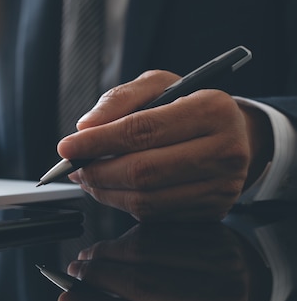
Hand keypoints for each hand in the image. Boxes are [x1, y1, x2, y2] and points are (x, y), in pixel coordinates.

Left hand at [57, 71, 272, 220]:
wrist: (235, 134)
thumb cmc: (189, 106)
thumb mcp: (159, 86)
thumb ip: (120, 99)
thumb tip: (86, 126)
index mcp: (212, 110)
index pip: (142, 130)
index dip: (98, 141)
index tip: (66, 147)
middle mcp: (224, 150)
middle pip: (142, 170)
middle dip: (97, 171)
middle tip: (74, 167)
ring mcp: (222, 186)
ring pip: (146, 200)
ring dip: (106, 192)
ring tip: (89, 178)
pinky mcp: (213, 210)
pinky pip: (155, 215)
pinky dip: (125, 204)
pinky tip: (113, 189)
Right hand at [57, 223, 269, 300]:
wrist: (231, 281)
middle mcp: (223, 298)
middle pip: (142, 284)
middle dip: (96, 278)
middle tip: (72, 274)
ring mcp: (221, 259)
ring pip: (144, 250)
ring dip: (103, 254)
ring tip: (86, 261)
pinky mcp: (210, 229)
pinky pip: (153, 230)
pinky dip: (122, 239)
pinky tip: (109, 249)